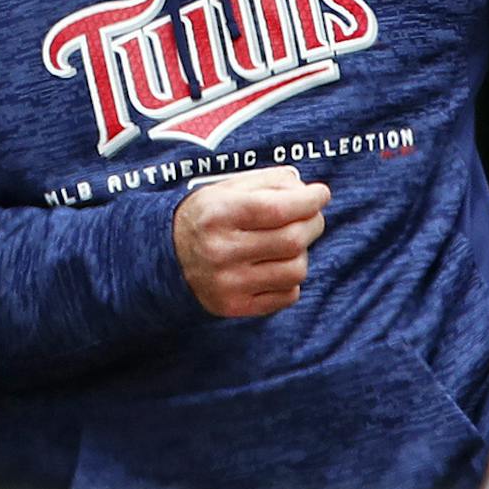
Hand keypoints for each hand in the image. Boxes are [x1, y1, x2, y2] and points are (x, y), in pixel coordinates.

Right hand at [173, 167, 329, 316]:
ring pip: (296, 270)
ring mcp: (227, 283)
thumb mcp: (228, 188)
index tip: (321, 194)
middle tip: (312, 216)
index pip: (277, 208)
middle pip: (293, 239)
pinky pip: (287, 295)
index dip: (309, 200)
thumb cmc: (207, 216)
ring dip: (303, 252)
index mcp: (218, 214)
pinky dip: (291, 278)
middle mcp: (220, 250)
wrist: (167, 256)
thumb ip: (269, 182)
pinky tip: (276, 265)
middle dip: (313, 222)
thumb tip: (308, 190)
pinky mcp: (235, 307)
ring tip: (290, 243)